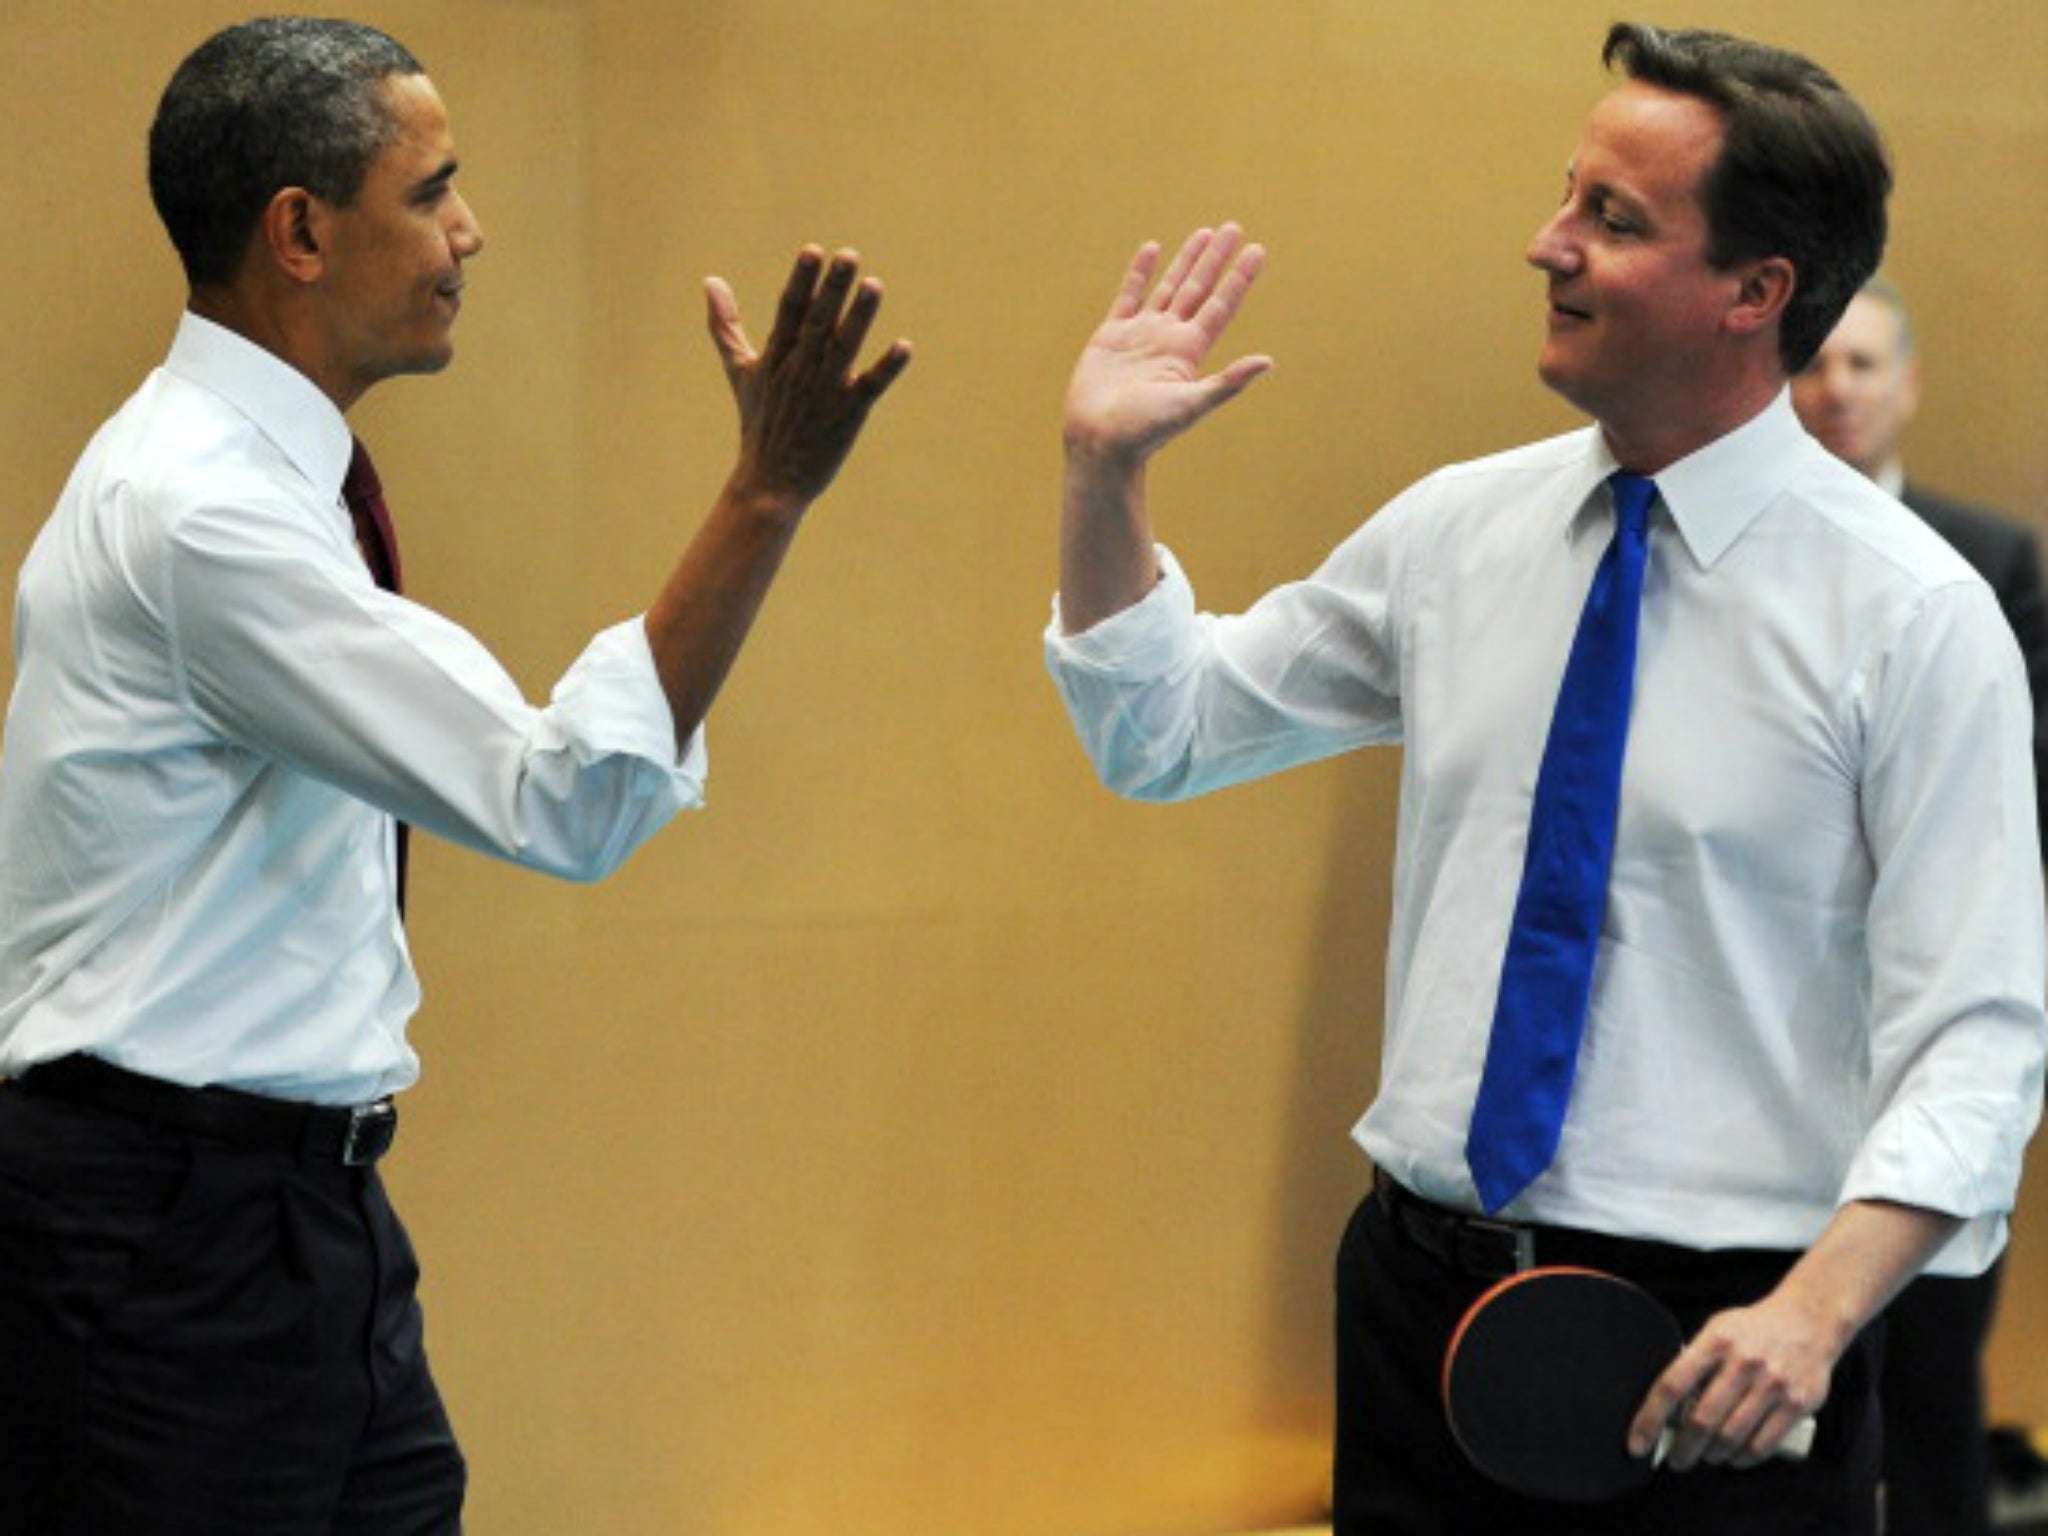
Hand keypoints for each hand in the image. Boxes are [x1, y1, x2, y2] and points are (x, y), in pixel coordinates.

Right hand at [706, 246, 912, 510]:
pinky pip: (870, 387)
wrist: (770, 483)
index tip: (813, 252)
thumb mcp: (740, 371)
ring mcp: (825, 392)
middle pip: (817, 323)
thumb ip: (726, 326)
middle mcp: (799, 370)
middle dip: (832, 290)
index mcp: (776, 357)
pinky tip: (905, 346)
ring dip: (859, 318)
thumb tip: (710, 281)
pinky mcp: (848, 414)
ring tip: (875, 285)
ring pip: (843, 348)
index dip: (802, 281)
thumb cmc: (759, 423)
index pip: (789, 311)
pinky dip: (887, 368)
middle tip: (849, 256)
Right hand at [1064, 223, 1272, 467]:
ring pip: (1169, 286)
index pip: (1221, 305)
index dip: (1239, 278)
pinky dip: (1140, 272)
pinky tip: (1152, 249)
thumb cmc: (1144, 430)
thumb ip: (1227, 383)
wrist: (1099, 442)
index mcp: (1189, 351)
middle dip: (1216, 258)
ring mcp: (1141, 334)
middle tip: (1234, 228)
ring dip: (1186, 260)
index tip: (1257, 250)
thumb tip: (1267, 362)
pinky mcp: (1111, 335)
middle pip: (1199, 288)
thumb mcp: (1190, 405)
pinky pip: (1129, 295)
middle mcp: (1169, 337)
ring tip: (1204, 233)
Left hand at [1628, 1293, 1835, 1469]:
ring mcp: (1772, 1384)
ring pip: (1732, 1437)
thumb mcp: (1718, 1330)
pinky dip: (1742, 1458)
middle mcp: (1743, 1362)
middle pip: (1702, 1419)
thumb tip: (1666, 1403)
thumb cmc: (1754, 1329)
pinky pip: (1763, 1444)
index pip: (1672, 1385)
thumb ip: (1694, 1361)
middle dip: (1683, 1449)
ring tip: (1706, 1456)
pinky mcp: (1796, 1403)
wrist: (1809, 1321)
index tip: (1637, 1444)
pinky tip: (1734, 1458)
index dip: (1650, 1419)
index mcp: (1715, 1341)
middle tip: (1677, 1460)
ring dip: (1712, 1455)